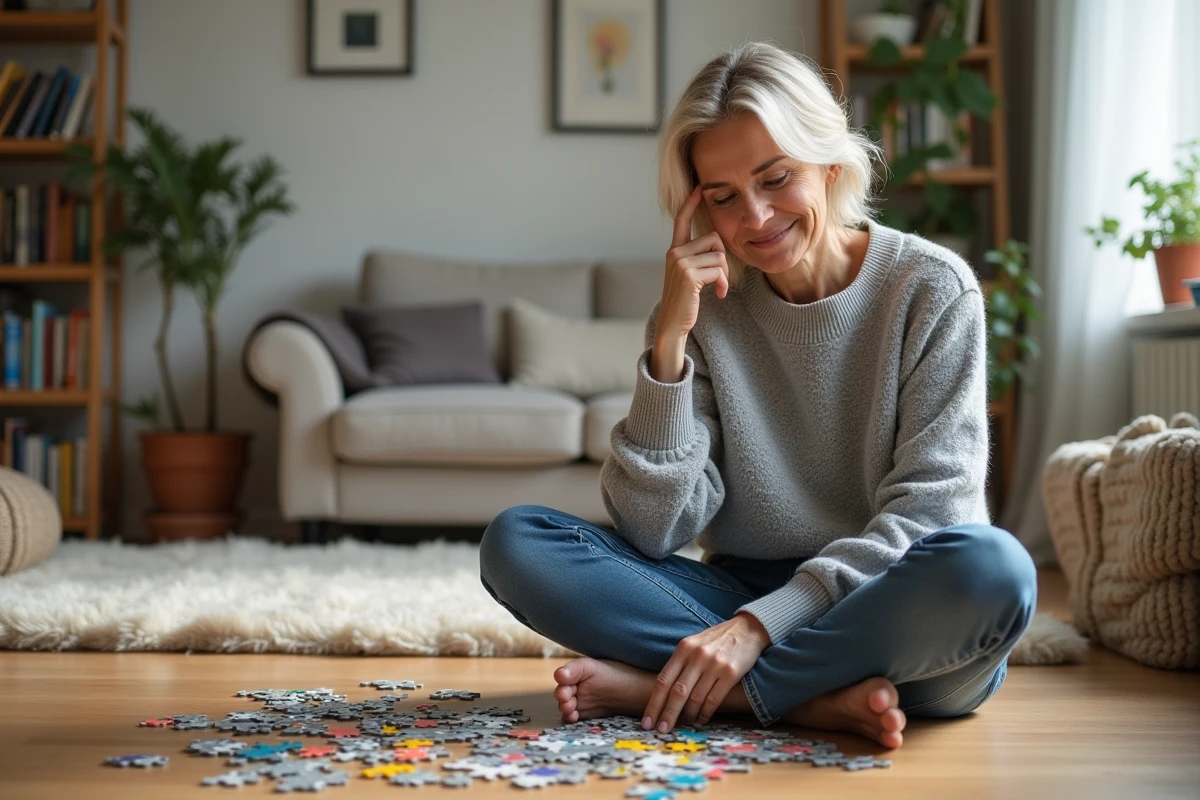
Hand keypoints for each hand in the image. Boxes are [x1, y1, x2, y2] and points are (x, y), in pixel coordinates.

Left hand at [641, 612, 770, 732]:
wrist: (748, 629)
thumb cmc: (717, 639)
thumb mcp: (694, 644)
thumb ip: (680, 663)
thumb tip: (665, 694)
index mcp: (684, 648)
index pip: (663, 680)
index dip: (654, 703)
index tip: (647, 721)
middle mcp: (697, 656)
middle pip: (677, 692)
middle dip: (667, 714)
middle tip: (661, 730)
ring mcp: (714, 664)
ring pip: (695, 698)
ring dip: (688, 715)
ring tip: (684, 724)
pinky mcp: (731, 673)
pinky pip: (714, 699)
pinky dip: (705, 712)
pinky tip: (701, 719)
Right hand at [650, 185, 728, 381]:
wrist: (673, 324)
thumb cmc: (684, 302)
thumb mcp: (688, 276)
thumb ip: (697, 259)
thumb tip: (717, 248)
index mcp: (674, 251)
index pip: (681, 221)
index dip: (690, 203)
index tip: (699, 188)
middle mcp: (674, 253)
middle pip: (714, 238)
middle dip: (723, 259)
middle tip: (720, 278)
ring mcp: (680, 262)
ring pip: (718, 254)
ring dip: (725, 274)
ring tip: (718, 288)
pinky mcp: (688, 275)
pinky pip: (718, 269)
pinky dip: (723, 283)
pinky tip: (718, 294)